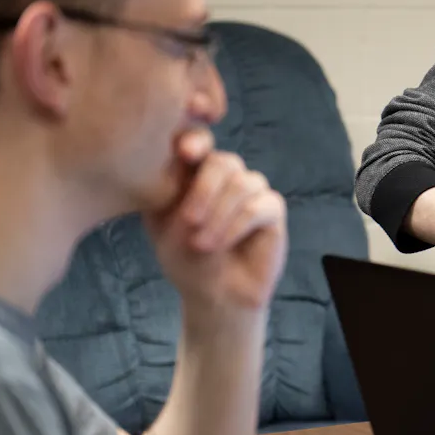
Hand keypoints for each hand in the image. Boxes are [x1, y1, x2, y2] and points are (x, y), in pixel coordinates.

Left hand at [145, 129, 287, 314]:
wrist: (213, 295)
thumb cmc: (185, 259)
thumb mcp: (163, 223)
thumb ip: (167, 188)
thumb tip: (175, 158)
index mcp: (195, 172)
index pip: (199, 141)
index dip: (195, 140)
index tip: (185, 153)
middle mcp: (225, 177)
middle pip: (223, 161)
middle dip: (204, 189)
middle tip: (189, 220)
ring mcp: (251, 190)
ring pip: (242, 184)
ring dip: (219, 215)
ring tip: (201, 244)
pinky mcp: (272, 210)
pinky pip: (259, 206)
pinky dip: (236, 225)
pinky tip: (221, 243)